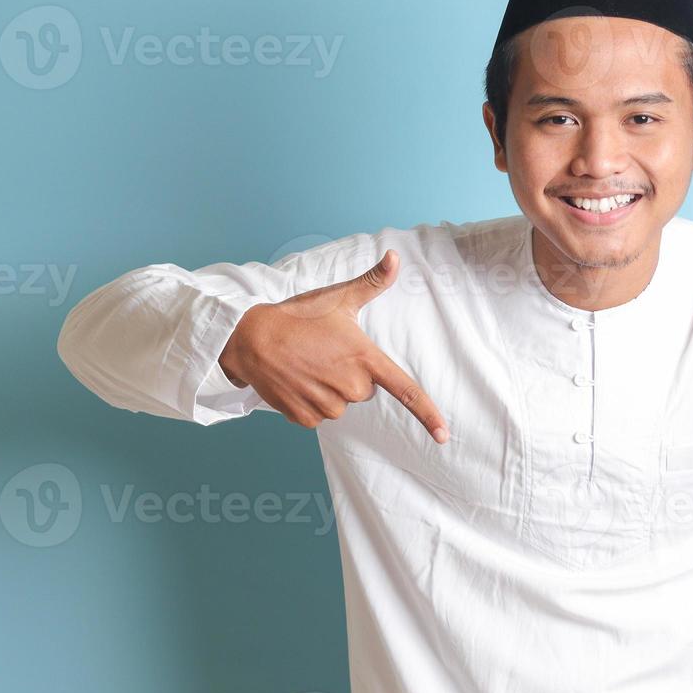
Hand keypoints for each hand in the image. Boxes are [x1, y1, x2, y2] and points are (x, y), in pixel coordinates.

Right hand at [218, 251, 448, 439]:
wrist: (249, 339)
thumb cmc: (297, 316)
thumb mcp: (338, 298)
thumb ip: (373, 282)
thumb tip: (396, 256)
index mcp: (364, 359)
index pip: (405, 390)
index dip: (427, 414)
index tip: (443, 435)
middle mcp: (350, 386)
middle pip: (364, 390)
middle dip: (349, 376)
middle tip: (325, 354)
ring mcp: (327, 404)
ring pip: (340, 404)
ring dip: (328, 389)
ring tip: (307, 365)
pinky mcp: (305, 418)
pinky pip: (318, 416)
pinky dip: (309, 401)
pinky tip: (296, 380)